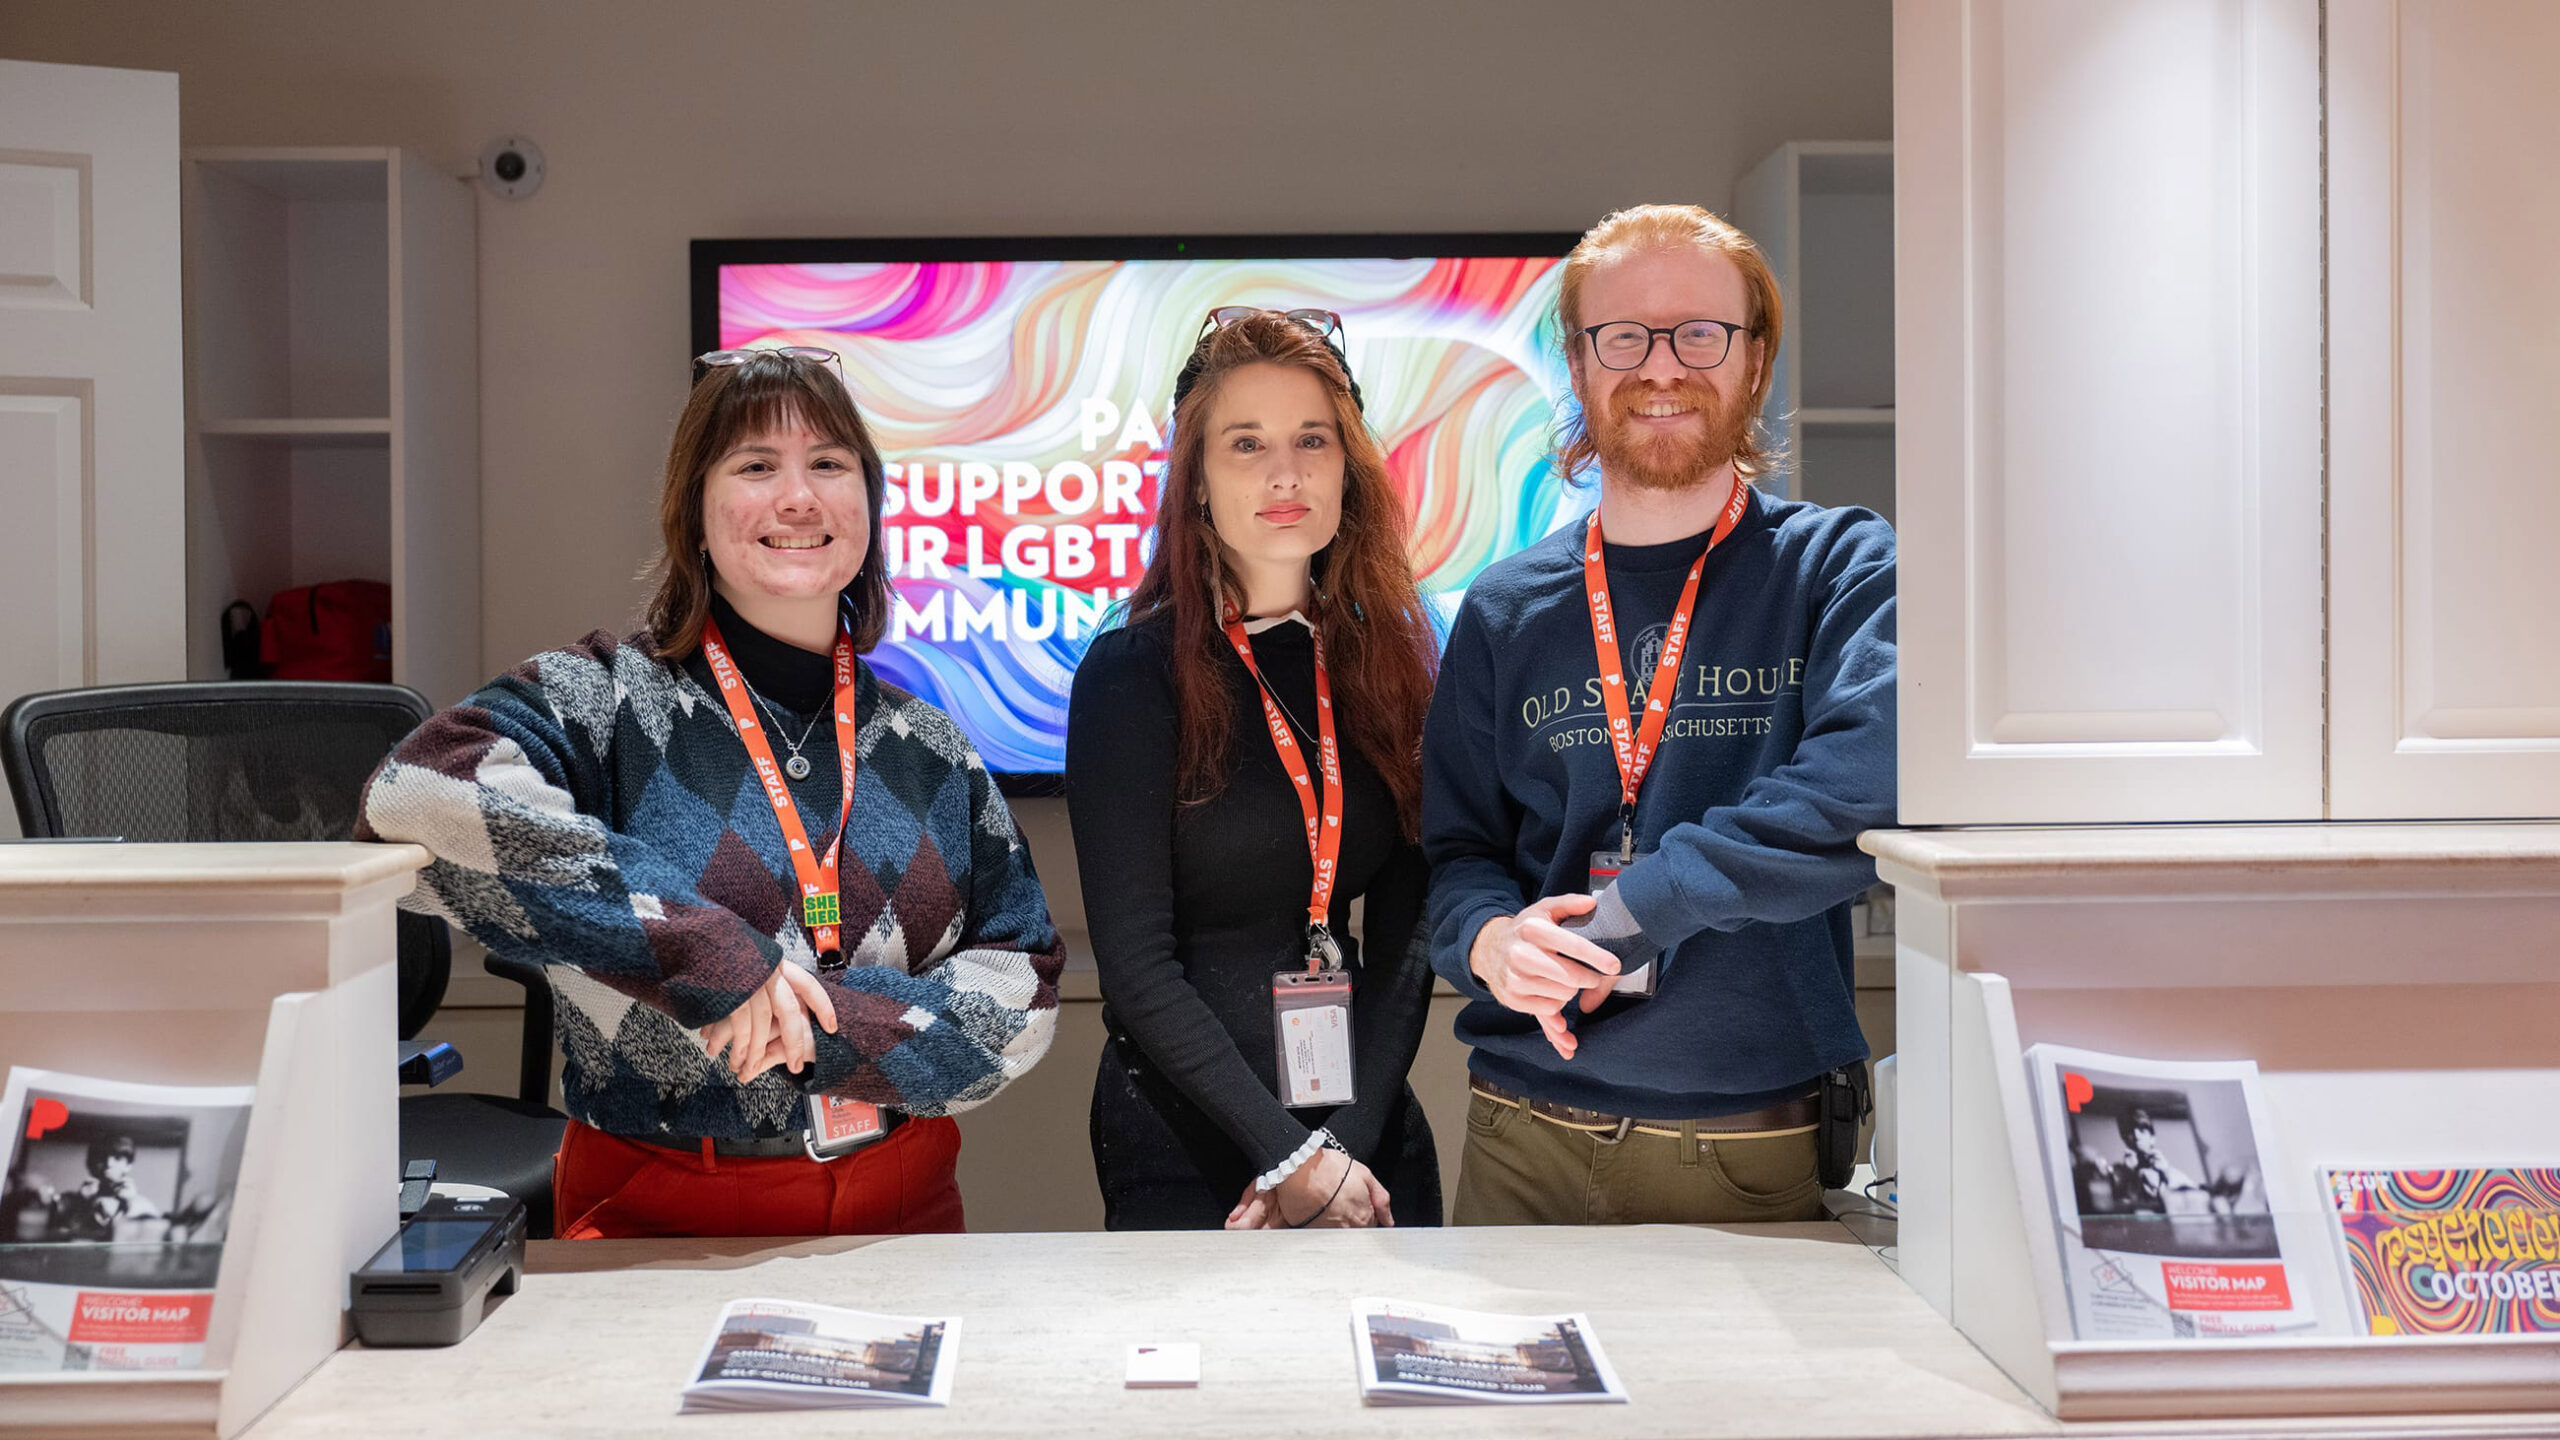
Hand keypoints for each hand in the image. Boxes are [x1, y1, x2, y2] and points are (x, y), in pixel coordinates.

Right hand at [699, 960, 838, 1082]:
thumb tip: (782, 1007)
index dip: (823, 1006)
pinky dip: (742, 1045)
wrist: (693, 940)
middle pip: (788, 1011)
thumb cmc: (723, 954)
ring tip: (751, 1069)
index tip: (833, 1027)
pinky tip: (738, 1058)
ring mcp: (749, 981)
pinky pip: (741, 1025)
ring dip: (758, 1051)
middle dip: (795, 1041)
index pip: (807, 985)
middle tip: (797, 1065)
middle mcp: (766, 971)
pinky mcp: (730, 992)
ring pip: (762, 1023)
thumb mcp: (751, 960)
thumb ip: (766, 979)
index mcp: (776, 963)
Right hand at [1278, 1150, 1385, 1227]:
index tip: (1357, 1200)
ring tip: (1327, 1202)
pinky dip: (1319, 1223)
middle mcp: (1348, 1230)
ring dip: (1336, 1221)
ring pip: (1339, 1233)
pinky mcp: (1310, 1232)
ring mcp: (1328, 1232)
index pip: (1372, 1223)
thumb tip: (1389, 1219)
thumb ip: (1381, 1199)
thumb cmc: (1330, 1168)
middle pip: (1356, 1231)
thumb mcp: (1365, 1175)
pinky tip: (1316, 1208)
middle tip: (1341, 1199)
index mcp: (1364, 1217)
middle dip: (1352, 1218)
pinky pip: (1320, 1233)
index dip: (1366, 1210)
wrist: (1300, 1170)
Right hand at [1469, 896, 1620, 1058]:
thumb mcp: (1543, 910)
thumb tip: (1591, 903)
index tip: (1614, 966)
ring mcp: (1515, 978)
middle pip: (1572, 977)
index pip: (1572, 945)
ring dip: (1571, 990)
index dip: (1597, 957)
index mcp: (1533, 929)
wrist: (1488, 950)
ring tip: (1564, 978)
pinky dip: (1557, 1003)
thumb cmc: (1524, 930)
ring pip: (1563, 995)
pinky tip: (1552, 991)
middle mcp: (1521, 954)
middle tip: (1592, 975)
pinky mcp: (1512, 999)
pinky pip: (1550, 1009)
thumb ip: (1569, 903)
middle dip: (1589, 978)